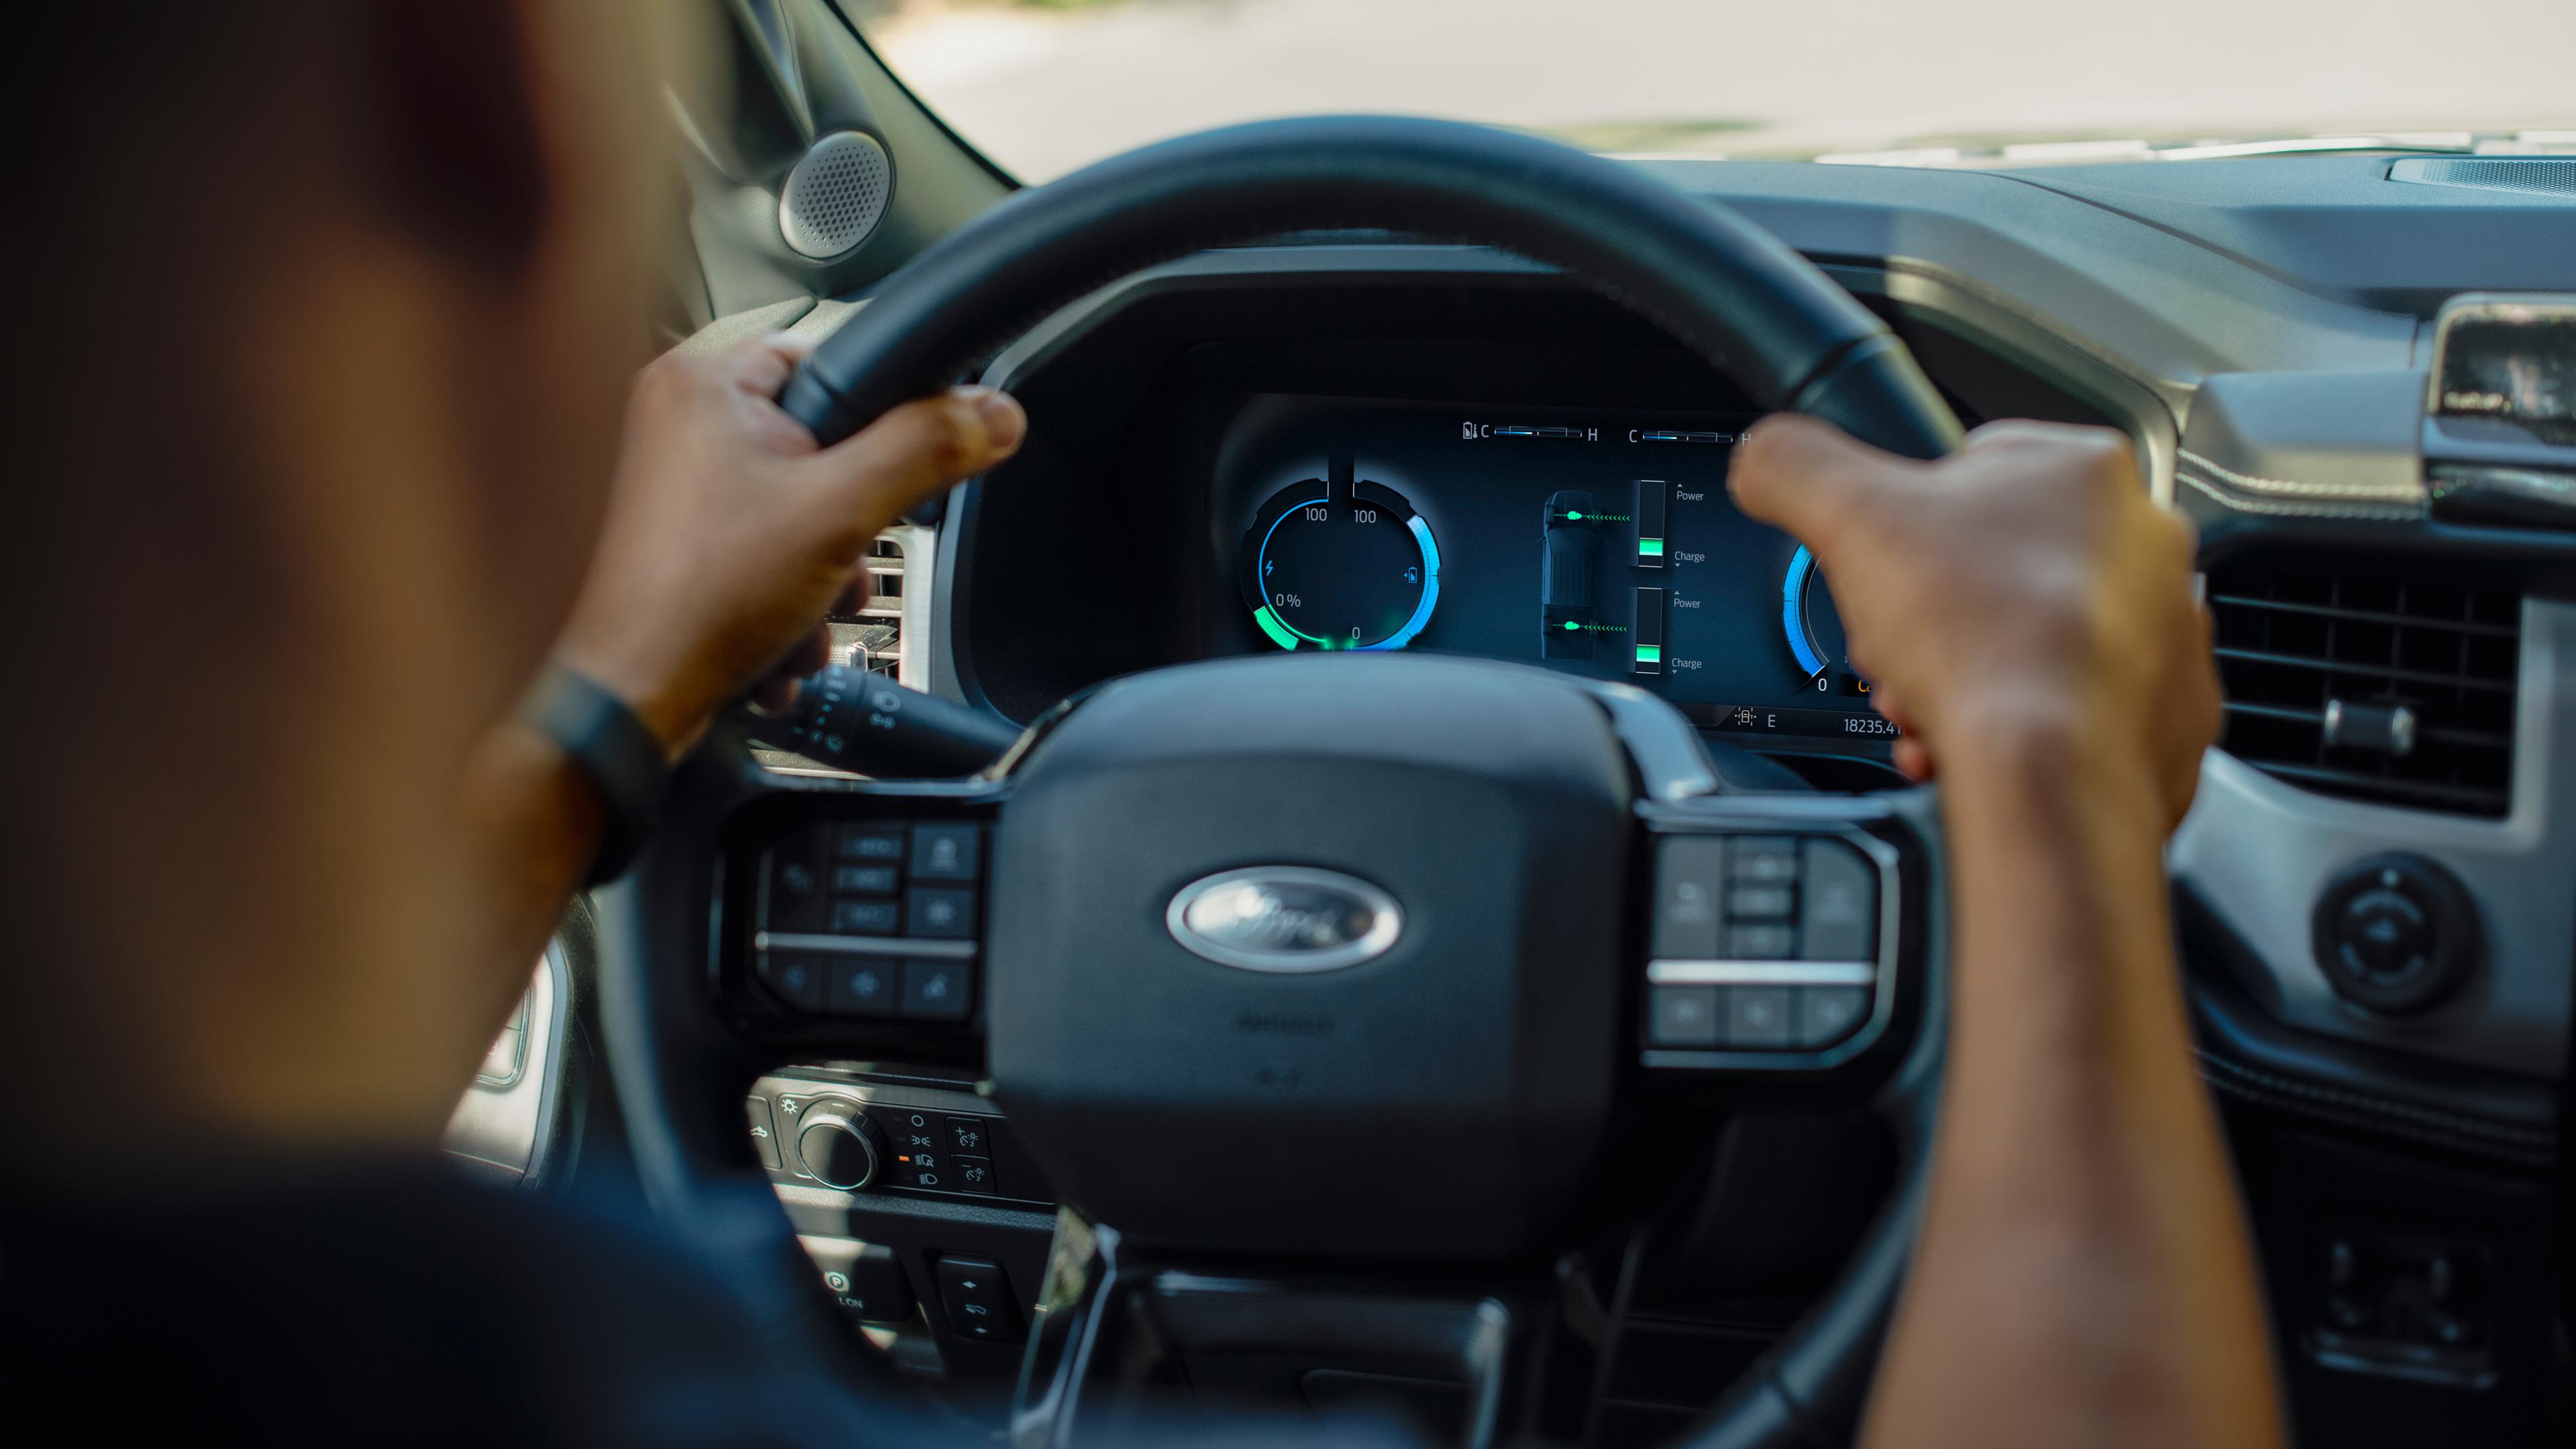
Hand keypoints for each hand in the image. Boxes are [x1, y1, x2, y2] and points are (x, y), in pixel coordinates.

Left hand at [552, 335, 1024, 753]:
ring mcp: (670, 488)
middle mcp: (675, 424)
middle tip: (839, 560)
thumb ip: (925, 451)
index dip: (874, 424)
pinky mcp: (675, 544)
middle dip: (850, 529)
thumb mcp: (842, 513)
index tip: (887, 475)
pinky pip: (761, 553)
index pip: (828, 364)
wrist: (626, 703)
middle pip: (820, 451)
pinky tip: (775, 638)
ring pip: (797, 513)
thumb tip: (991, 415)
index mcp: (701, 384)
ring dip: (822, 578)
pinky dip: (782, 601)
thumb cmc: (696, 602)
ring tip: (803, 613)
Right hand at [1728, 417, 2217, 828]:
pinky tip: (1980, 741)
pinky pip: (2078, 711)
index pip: (1972, 472)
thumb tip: (1766, 459)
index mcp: (2085, 470)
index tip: (1886, 572)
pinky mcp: (2174, 712)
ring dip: (1970, 673)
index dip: (1907, 527)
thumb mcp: (1845, 516)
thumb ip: (1793, 467)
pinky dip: (2023, 727)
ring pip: (2036, 641)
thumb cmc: (1982, 638)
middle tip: (1899, 648)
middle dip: (1934, 614)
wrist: (2054, 769)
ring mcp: (2170, 629)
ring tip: (1933, 703)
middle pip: (1999, 566)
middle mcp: (2146, 542)